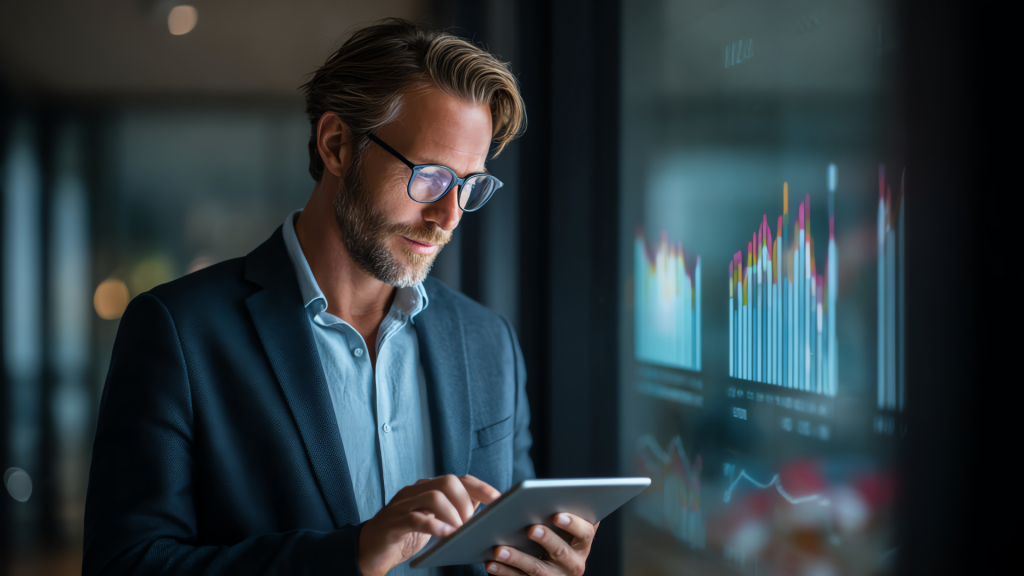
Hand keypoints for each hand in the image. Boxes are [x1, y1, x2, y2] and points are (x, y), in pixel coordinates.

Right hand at [358, 474, 500, 575]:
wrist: (369, 550)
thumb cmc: (405, 535)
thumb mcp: (433, 521)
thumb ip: (453, 512)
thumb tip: (485, 512)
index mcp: (427, 489)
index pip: (458, 479)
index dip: (480, 487)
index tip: (498, 499)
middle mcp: (415, 491)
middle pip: (447, 482)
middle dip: (465, 502)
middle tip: (470, 523)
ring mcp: (402, 505)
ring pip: (433, 496)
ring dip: (452, 514)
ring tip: (459, 531)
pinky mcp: (393, 522)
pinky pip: (416, 518)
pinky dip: (435, 526)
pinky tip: (446, 535)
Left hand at [486, 514, 598, 575]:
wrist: (554, 571)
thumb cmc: (558, 539)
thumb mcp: (566, 531)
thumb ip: (565, 516)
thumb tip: (556, 493)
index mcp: (582, 545)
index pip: (585, 533)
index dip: (573, 524)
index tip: (557, 515)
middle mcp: (573, 564)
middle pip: (560, 551)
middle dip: (546, 539)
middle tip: (531, 529)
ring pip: (536, 569)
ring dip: (517, 558)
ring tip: (499, 549)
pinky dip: (504, 572)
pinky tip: (490, 563)